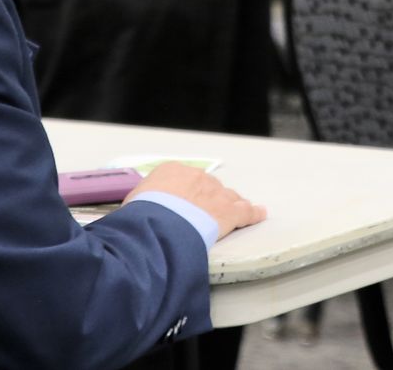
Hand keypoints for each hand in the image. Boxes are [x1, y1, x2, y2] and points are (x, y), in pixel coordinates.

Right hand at [127, 162, 267, 240]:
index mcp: (172, 172)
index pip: (184, 181)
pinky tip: (259, 214)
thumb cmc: (141, 213)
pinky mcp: (229, 212)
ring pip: (228, 197)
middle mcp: (197, 178)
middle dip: (209, 199)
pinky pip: (245, 211)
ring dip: (231, 204)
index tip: (184, 204)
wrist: (158, 220)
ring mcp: (215, 193)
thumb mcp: (133, 203)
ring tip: (237, 209)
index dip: (186, 194)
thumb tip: (137, 213)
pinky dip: (253, 213)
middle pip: (208, 187)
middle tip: (206, 212)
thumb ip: (142, 203)